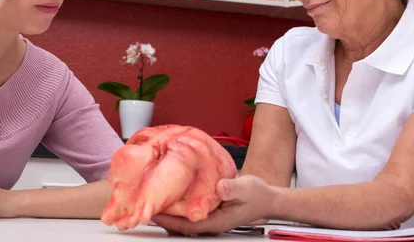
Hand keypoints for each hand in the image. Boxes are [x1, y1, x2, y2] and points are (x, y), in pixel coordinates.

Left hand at [152, 175, 275, 235]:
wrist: (268, 199)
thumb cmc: (258, 195)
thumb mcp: (248, 188)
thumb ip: (233, 187)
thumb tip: (219, 187)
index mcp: (217, 221)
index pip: (187, 225)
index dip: (168, 221)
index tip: (153, 212)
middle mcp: (211, 222)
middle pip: (181, 225)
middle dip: (163, 217)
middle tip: (145, 206)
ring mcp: (210, 217)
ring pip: (184, 219)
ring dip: (169, 212)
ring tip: (153, 201)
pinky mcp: (210, 210)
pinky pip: (190, 211)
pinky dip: (179, 206)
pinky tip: (172, 196)